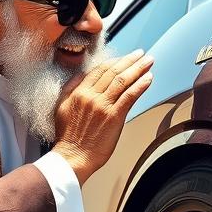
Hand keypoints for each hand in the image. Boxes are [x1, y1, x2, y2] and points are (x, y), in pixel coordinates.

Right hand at [51, 49, 154, 184]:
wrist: (72, 157)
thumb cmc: (68, 137)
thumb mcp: (62, 107)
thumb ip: (71, 89)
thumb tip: (82, 76)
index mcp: (79, 92)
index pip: (100, 70)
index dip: (115, 62)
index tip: (124, 58)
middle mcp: (91, 96)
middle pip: (114, 72)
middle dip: (130, 60)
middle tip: (142, 54)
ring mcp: (103, 105)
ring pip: (123, 80)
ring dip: (138, 68)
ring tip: (149, 61)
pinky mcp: (114, 117)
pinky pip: (130, 96)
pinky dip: (140, 85)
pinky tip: (148, 78)